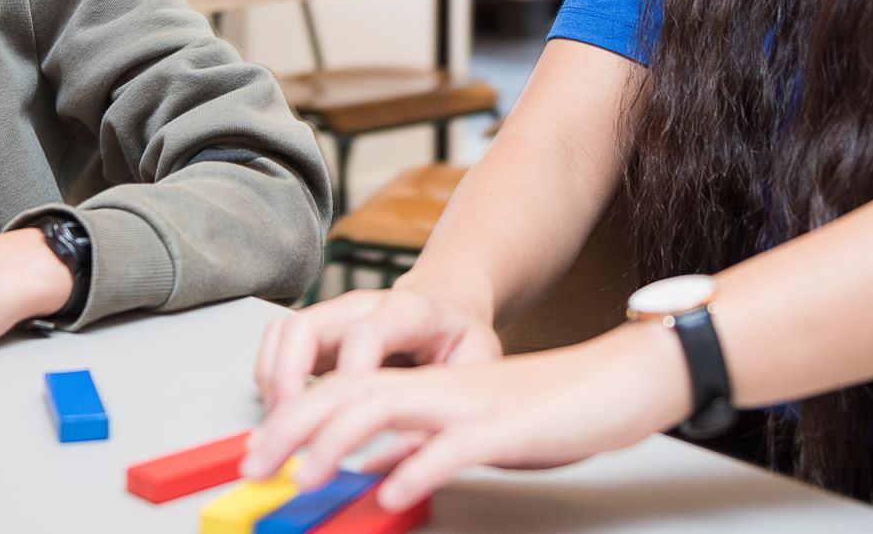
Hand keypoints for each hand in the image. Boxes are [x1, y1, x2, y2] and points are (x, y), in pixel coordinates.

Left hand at [244, 322, 692, 510]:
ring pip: (384, 408)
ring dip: (336, 444)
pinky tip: (391, 491)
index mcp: (428, 387)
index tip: (260, 454)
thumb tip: (379, 473)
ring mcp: (470, 404)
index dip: (293, 419)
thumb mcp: (474, 432)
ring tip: (303, 478)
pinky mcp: (506, 426)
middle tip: (254, 468)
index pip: (343, 391)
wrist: (617, 381)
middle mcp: (439, 387)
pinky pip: (453, 445)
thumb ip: (426, 446)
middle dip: (291, 429)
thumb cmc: (551, 411)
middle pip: (346, 394)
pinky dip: (417, 466)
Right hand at [253, 276, 502, 410]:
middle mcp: (362, 305)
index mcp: (408, 311)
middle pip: (307, 327)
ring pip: (283, 333)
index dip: (349, 377)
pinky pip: (276, 342)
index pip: (366, 335)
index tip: (344, 420)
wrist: (445, 300)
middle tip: (292, 427)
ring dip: (273, 381)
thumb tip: (416, 459)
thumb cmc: (459, 334)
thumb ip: (450, 403)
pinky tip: (285, 410)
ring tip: (284, 426)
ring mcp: (334, 313)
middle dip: (288, 379)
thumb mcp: (476, 363)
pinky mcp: (317, 328)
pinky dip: (269, 377)